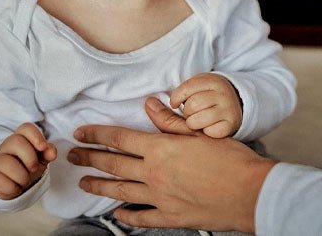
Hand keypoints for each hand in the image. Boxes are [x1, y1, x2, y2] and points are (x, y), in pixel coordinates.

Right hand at [0, 122, 56, 199]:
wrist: (12, 184)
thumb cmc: (28, 166)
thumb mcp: (41, 158)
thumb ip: (48, 152)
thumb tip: (52, 152)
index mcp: (21, 137)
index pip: (26, 128)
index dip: (36, 135)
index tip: (43, 147)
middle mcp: (6, 145)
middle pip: (17, 142)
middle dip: (31, 158)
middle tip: (34, 168)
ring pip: (10, 164)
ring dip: (23, 177)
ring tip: (24, 180)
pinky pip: (4, 183)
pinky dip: (15, 189)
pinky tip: (14, 186)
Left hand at [68, 97, 276, 231]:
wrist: (250, 192)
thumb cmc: (228, 158)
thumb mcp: (198, 132)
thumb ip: (170, 121)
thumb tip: (149, 104)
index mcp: (160, 149)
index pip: (120, 138)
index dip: (97, 134)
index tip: (80, 132)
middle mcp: (154, 173)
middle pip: (114, 164)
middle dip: (90, 158)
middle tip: (72, 155)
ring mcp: (160, 197)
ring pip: (121, 191)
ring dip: (99, 186)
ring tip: (83, 183)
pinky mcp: (171, 216)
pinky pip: (142, 217)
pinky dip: (127, 216)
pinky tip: (117, 214)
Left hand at [170, 73, 241, 136]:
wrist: (235, 103)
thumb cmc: (207, 96)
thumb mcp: (197, 87)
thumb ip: (177, 95)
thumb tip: (149, 103)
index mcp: (213, 80)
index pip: (185, 89)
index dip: (175, 98)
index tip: (174, 103)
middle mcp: (223, 94)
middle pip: (191, 106)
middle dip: (186, 112)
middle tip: (191, 112)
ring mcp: (228, 110)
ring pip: (196, 121)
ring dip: (192, 123)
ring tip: (197, 120)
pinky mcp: (230, 125)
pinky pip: (208, 133)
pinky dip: (204, 133)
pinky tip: (207, 128)